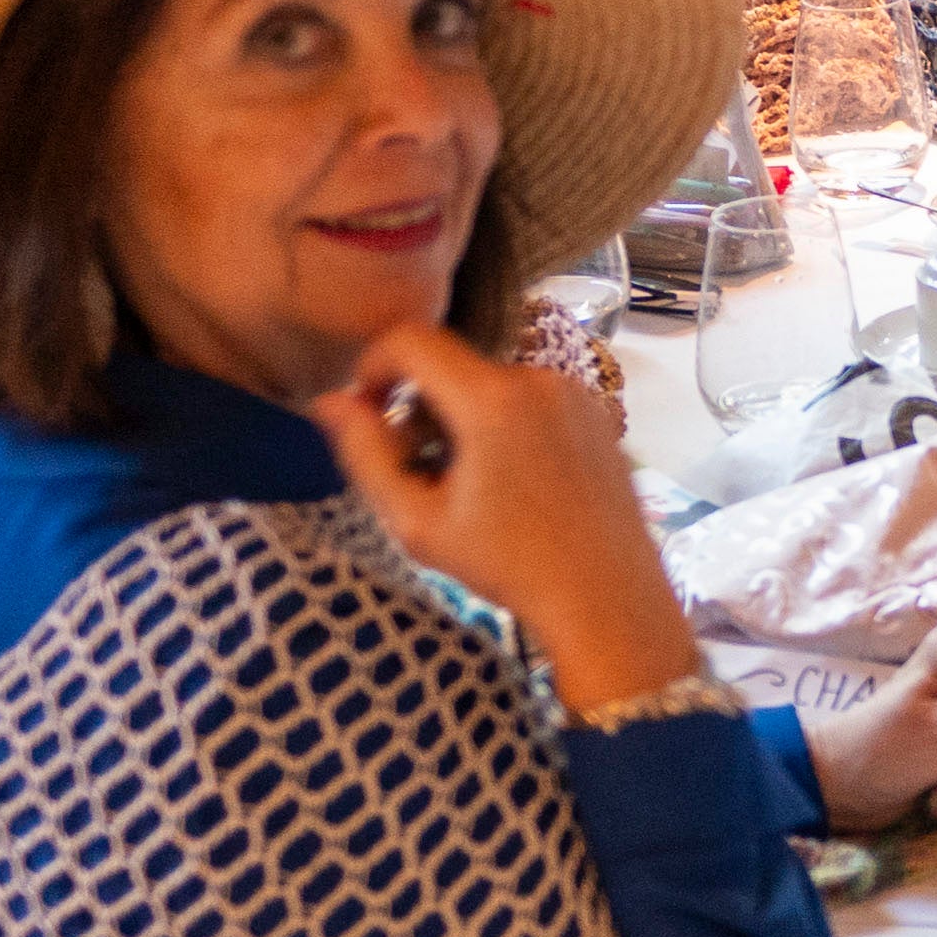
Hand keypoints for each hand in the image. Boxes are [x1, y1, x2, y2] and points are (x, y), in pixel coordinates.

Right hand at [310, 320, 700, 719]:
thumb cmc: (508, 566)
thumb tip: (329, 401)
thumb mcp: (417, 521)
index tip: (367, 412)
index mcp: (493, 399)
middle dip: (420, 408)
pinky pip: (530, 400)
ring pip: (490, 385)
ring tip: (466, 487)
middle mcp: (538, 378)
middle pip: (452, 367)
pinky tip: (510, 485)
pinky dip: (503, 426)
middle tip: (416, 473)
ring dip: (461, 420)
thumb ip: (365, 454)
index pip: (412, 339)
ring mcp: (575, 392)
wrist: (607, 597)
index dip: (373, 365)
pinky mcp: (596, 412)